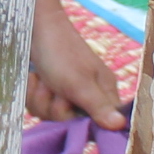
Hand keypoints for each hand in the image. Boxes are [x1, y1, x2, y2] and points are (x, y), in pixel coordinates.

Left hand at [25, 0, 125, 126]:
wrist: (33, 27)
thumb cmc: (60, 52)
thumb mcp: (80, 83)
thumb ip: (99, 107)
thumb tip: (121, 126)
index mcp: (104, 93)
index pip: (102, 125)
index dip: (84, 124)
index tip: (72, 108)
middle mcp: (88, 95)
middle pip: (70, 124)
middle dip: (55, 107)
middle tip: (55, 87)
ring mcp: (67, 94)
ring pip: (50, 116)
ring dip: (41, 98)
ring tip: (43, 79)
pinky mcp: (49, 91)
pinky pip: (39, 107)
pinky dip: (32, 93)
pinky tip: (34, 78)